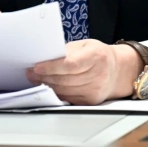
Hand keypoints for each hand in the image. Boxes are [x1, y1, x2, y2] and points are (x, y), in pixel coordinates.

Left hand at [26, 39, 143, 104]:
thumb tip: (44, 57)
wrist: (117, 70)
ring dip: (47, 86)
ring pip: (65, 91)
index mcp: (97, 56)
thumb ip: (67, 51)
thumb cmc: (97, 54)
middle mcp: (98, 74)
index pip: (70, 64)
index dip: (51, 67)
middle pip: (65, 80)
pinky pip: (69, 98)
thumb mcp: (84, 45)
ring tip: (35, 79)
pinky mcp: (91, 101)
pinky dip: (56, 93)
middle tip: (30, 73)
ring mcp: (96, 90)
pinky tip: (48, 87)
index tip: (36, 67)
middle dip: (44, 77)